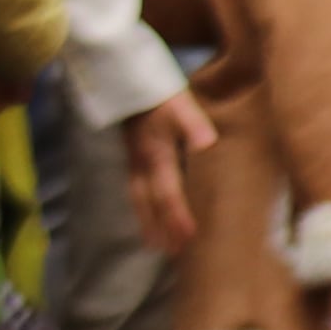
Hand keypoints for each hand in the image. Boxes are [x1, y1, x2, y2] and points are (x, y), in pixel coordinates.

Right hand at [123, 94, 214, 251]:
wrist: (123, 76)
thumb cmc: (156, 90)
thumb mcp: (178, 103)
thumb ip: (192, 123)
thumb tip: (207, 142)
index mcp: (154, 154)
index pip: (167, 193)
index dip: (177, 217)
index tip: (187, 238)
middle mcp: (140, 162)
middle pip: (148, 204)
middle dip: (159, 229)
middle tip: (171, 254)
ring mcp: (132, 159)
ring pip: (138, 199)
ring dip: (147, 222)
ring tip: (156, 245)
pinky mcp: (132, 154)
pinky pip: (135, 188)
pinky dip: (142, 206)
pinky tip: (148, 214)